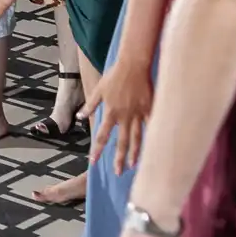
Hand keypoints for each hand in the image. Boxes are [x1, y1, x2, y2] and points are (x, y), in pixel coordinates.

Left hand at [85, 53, 153, 173]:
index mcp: (110, 112)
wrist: (133, 64)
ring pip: (137, 138)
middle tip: (118, 172)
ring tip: (135, 166)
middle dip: (119, 158)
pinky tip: (155, 148)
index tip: (94, 162)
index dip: (97, 150)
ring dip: (136, 153)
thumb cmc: (114, 75)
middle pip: (122, 142)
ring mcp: (138, 114)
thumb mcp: (98, 90)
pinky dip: (153, 137)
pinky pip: (151, 126)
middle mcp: (124, 116)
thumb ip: (89, 105)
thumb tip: (80, 118)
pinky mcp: (149, 109)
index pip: (102, 135)